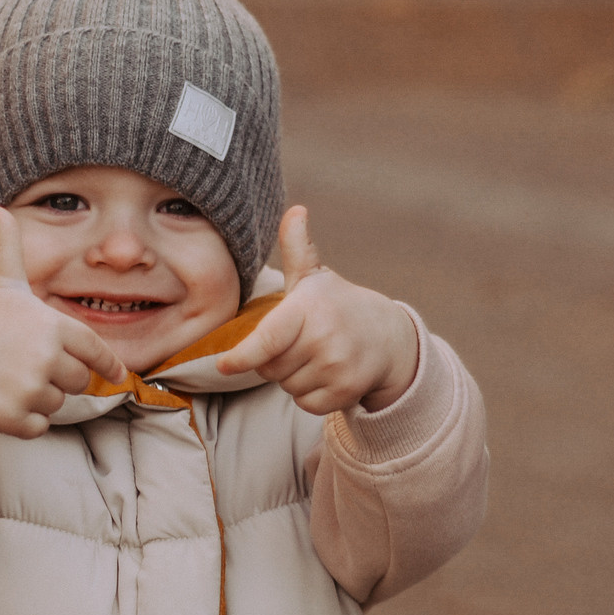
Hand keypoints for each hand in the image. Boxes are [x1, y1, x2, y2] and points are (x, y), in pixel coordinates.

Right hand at [0, 205, 129, 436]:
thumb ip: (8, 248)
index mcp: (53, 326)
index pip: (95, 351)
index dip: (108, 364)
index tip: (118, 374)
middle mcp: (47, 356)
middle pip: (78, 382)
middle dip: (57, 378)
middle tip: (24, 366)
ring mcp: (30, 387)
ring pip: (56, 404)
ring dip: (37, 399)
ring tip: (8, 379)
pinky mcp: (14, 416)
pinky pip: (38, 428)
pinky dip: (23, 422)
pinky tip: (1, 401)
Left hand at [215, 206, 419, 414]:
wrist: (389, 337)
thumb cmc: (337, 305)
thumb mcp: (314, 278)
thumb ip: (297, 248)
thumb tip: (296, 210)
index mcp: (309, 308)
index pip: (270, 338)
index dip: (243, 355)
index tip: (224, 365)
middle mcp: (324, 338)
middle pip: (269, 367)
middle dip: (275, 360)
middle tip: (299, 342)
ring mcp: (338, 366)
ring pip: (287, 387)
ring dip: (293, 377)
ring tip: (317, 356)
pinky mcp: (347, 391)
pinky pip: (306, 404)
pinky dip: (310, 395)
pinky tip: (326, 374)